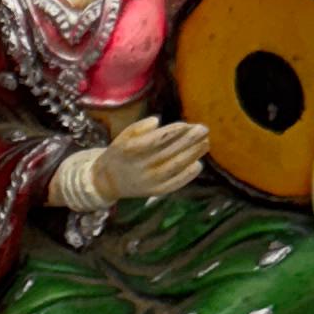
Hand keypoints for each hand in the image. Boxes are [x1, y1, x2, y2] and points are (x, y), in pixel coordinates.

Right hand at [92, 112, 209, 207]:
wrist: (108, 182)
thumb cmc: (120, 154)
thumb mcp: (122, 137)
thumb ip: (138, 128)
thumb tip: (157, 121)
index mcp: (129, 151)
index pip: (154, 140)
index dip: (172, 132)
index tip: (186, 124)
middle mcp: (139, 167)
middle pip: (168, 152)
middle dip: (188, 140)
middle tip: (203, 129)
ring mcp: (147, 181)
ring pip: (174, 166)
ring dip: (192, 154)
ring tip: (205, 143)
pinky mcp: (154, 192)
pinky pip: (174, 184)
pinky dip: (187, 175)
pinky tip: (198, 164)